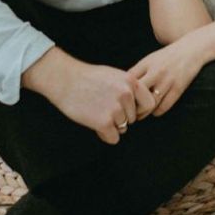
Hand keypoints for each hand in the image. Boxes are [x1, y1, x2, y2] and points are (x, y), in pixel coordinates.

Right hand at [22, 48, 155, 143]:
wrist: (65, 80)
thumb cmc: (88, 78)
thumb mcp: (114, 75)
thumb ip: (129, 88)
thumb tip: (140, 105)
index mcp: (131, 81)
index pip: (149, 103)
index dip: (140, 110)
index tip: (130, 111)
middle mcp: (126, 95)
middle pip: (134, 118)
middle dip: (122, 117)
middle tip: (105, 109)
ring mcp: (115, 109)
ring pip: (123, 128)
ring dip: (112, 125)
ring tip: (97, 113)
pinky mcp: (103, 122)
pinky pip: (113, 138)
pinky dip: (105, 135)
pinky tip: (95, 124)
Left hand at [128, 36, 204, 115]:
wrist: (191, 49)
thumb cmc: (167, 56)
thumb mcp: (150, 59)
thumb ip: (138, 71)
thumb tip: (123, 88)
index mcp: (146, 63)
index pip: (128, 81)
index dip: (123, 93)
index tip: (121, 100)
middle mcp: (156, 71)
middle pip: (138, 94)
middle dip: (132, 105)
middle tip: (129, 112)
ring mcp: (167, 80)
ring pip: (151, 103)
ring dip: (144, 112)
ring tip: (140, 115)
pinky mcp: (178, 88)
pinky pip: (164, 106)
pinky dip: (157, 112)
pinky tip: (155, 111)